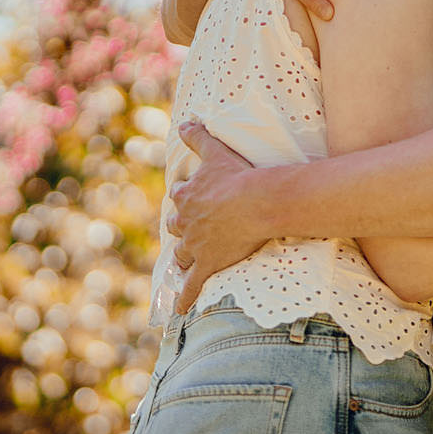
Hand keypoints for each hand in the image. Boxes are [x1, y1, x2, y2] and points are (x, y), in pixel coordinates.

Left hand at [167, 121, 268, 311]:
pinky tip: (179, 311)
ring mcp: (195, 245)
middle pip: (177, 228)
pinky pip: (192, 286)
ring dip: (183, 259)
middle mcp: (186, 222)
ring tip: (186, 264)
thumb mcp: (216, 151)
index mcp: (187, 196)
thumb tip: (184, 122)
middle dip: (182, 229)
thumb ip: (198, 137)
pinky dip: (184, 299)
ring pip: (182, 255)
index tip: (190, 201)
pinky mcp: (207, 265)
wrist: (255, 202)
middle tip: (190, 232)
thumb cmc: (238, 176)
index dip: (186, 200)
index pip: (180, 199)